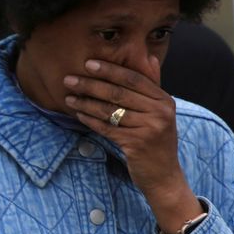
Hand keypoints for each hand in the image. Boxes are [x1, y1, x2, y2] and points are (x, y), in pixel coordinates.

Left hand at [63, 57, 202, 232]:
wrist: (164, 176)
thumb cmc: (156, 141)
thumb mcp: (159, 112)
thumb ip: (152, 86)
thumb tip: (150, 57)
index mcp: (164, 100)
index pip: (133, 79)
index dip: (110, 70)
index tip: (88, 64)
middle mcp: (160, 112)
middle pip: (118, 93)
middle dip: (90, 84)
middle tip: (69, 79)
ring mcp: (149, 128)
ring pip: (110, 110)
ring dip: (85, 102)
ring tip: (68, 97)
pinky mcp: (136, 144)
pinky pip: (107, 128)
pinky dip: (90, 120)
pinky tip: (78, 114)